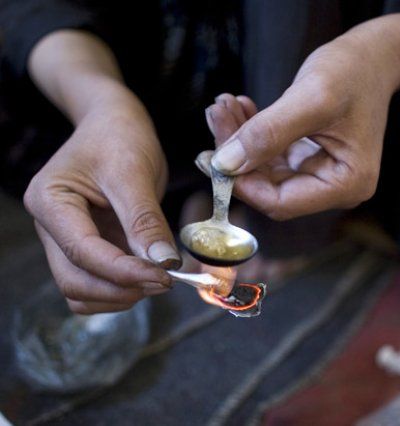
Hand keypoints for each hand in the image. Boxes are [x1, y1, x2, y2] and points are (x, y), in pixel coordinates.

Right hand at [24, 100, 179, 313]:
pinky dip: (121, 289)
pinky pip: (96, 283)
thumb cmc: (119, 137)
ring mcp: (67, 240)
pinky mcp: (88, 246)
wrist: (115, 124)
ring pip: (82, 290)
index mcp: (50, 201)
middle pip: (75, 281)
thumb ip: (145, 220)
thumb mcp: (134, 172)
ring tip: (159, 277)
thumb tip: (163, 262)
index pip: (82, 252)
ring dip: (120, 294)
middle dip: (121, 288)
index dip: (124, 271)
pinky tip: (148, 274)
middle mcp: (51, 227)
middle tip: (165, 280)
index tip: (164, 275)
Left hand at [210, 37, 397, 219]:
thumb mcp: (312, 98)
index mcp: (346, 184)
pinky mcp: (308, 159)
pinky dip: (252, 135)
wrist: (373, 57)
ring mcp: (320, 174)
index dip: (243, 185)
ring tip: (224, 107)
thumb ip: (268, 133)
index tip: (212, 157)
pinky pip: (271, 156)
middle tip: (217, 118)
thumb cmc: (353, 73)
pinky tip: (241, 109)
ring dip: (240, 141)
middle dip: (237, 156)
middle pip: (269, 188)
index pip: (281, 203)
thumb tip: (224, 164)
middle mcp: (334, 187)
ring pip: (265, 171)